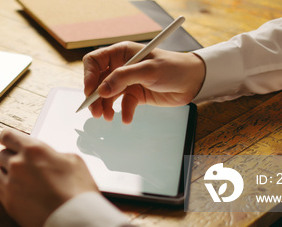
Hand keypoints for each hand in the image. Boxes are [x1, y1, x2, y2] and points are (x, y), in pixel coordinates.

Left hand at [0, 129, 97, 226]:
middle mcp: (17, 165)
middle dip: (10, 157)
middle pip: (1, 155)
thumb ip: (54, 154)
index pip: (7, 136)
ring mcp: (10, 186)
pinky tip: (20, 193)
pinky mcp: (9, 204)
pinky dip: (6, 190)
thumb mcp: (73, 161)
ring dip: (4, 174)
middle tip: (23, 164)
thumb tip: (49, 157)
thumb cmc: (78, 191)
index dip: (8, 139)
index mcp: (33, 150)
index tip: (11, 142)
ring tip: (17, 179)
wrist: (75, 221)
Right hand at [83, 41, 205, 122]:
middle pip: (98, 81)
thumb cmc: (173, 68)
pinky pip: (122, 104)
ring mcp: (127, 81)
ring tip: (107, 117)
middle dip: (95, 96)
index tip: (89, 92)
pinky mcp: (135, 94)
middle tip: (95, 111)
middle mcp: (121, 66)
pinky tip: (127, 118)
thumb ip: (123, 78)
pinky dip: (123, 112)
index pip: (94, 62)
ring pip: (107, 95)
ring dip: (105, 107)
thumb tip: (101, 90)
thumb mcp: (148, 70)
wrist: (193, 81)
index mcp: (121, 53)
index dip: (88, 76)